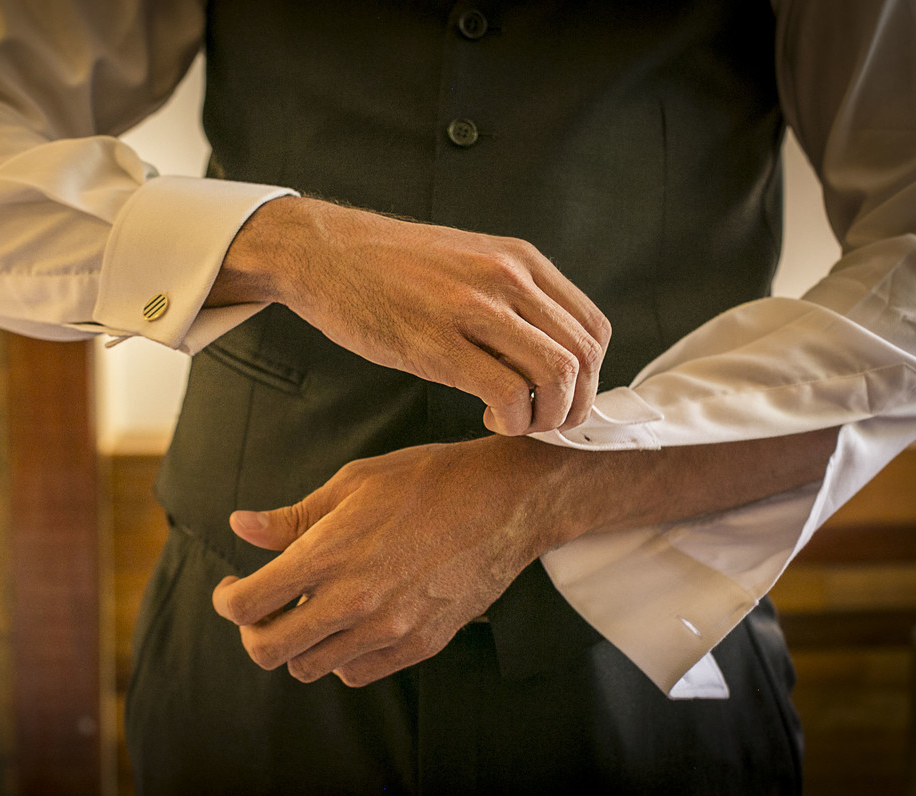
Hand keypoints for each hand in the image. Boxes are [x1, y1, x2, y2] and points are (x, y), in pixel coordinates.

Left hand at [210, 436, 574, 686]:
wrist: (505, 501)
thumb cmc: (426, 480)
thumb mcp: (352, 483)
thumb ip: (292, 517)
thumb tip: (240, 526)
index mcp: (329, 554)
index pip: (247, 605)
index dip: (227, 600)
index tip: (233, 588)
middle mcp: (354, 600)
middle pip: (269, 651)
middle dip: (253, 632)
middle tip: (262, 609)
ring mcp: (389, 629)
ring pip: (312, 667)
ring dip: (299, 644)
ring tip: (310, 611)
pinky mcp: (420, 644)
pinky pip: (357, 673)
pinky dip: (341, 656)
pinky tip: (349, 624)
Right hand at [213, 197, 610, 434]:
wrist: (322, 252)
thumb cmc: (386, 267)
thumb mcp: (465, 263)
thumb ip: (508, 298)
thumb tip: (540, 354)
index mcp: (519, 259)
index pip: (593, 328)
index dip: (589, 376)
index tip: (560, 397)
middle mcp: (508, 278)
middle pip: (584, 357)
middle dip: (575, 405)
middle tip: (544, 422)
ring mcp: (475, 309)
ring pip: (558, 376)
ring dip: (548, 418)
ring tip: (516, 423)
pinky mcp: (439, 344)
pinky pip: (510, 394)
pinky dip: (514, 421)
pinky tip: (491, 419)